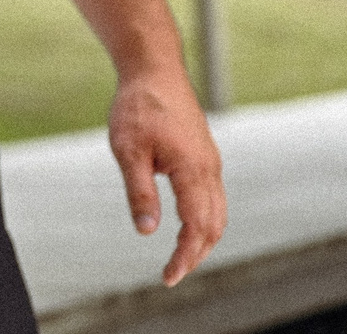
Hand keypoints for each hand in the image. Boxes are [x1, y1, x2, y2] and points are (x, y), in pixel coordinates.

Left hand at [107, 64, 225, 284]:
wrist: (154, 69)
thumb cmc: (138, 106)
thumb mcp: (128, 149)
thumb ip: (140, 191)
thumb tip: (147, 231)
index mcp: (192, 169)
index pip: (196, 226)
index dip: (185, 256)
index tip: (169, 277)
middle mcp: (209, 169)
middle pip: (214, 225)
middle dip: (196, 254)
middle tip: (173, 274)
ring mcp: (211, 162)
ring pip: (218, 213)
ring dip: (203, 239)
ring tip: (181, 258)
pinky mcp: (206, 156)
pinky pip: (214, 197)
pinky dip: (205, 219)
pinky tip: (188, 226)